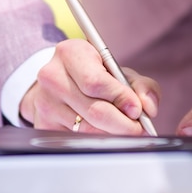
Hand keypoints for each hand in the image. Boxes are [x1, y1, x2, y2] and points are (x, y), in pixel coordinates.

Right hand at [19, 39, 159, 133]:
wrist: (57, 82)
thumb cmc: (93, 74)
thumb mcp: (117, 71)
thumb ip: (141, 85)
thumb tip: (148, 107)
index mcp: (70, 53)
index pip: (95, 82)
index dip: (120, 98)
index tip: (138, 110)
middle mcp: (52, 76)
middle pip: (93, 110)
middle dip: (123, 124)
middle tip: (139, 128)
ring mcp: (45, 102)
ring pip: (87, 129)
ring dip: (113, 134)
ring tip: (127, 131)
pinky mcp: (43, 123)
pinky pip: (77, 138)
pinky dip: (98, 140)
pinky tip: (107, 134)